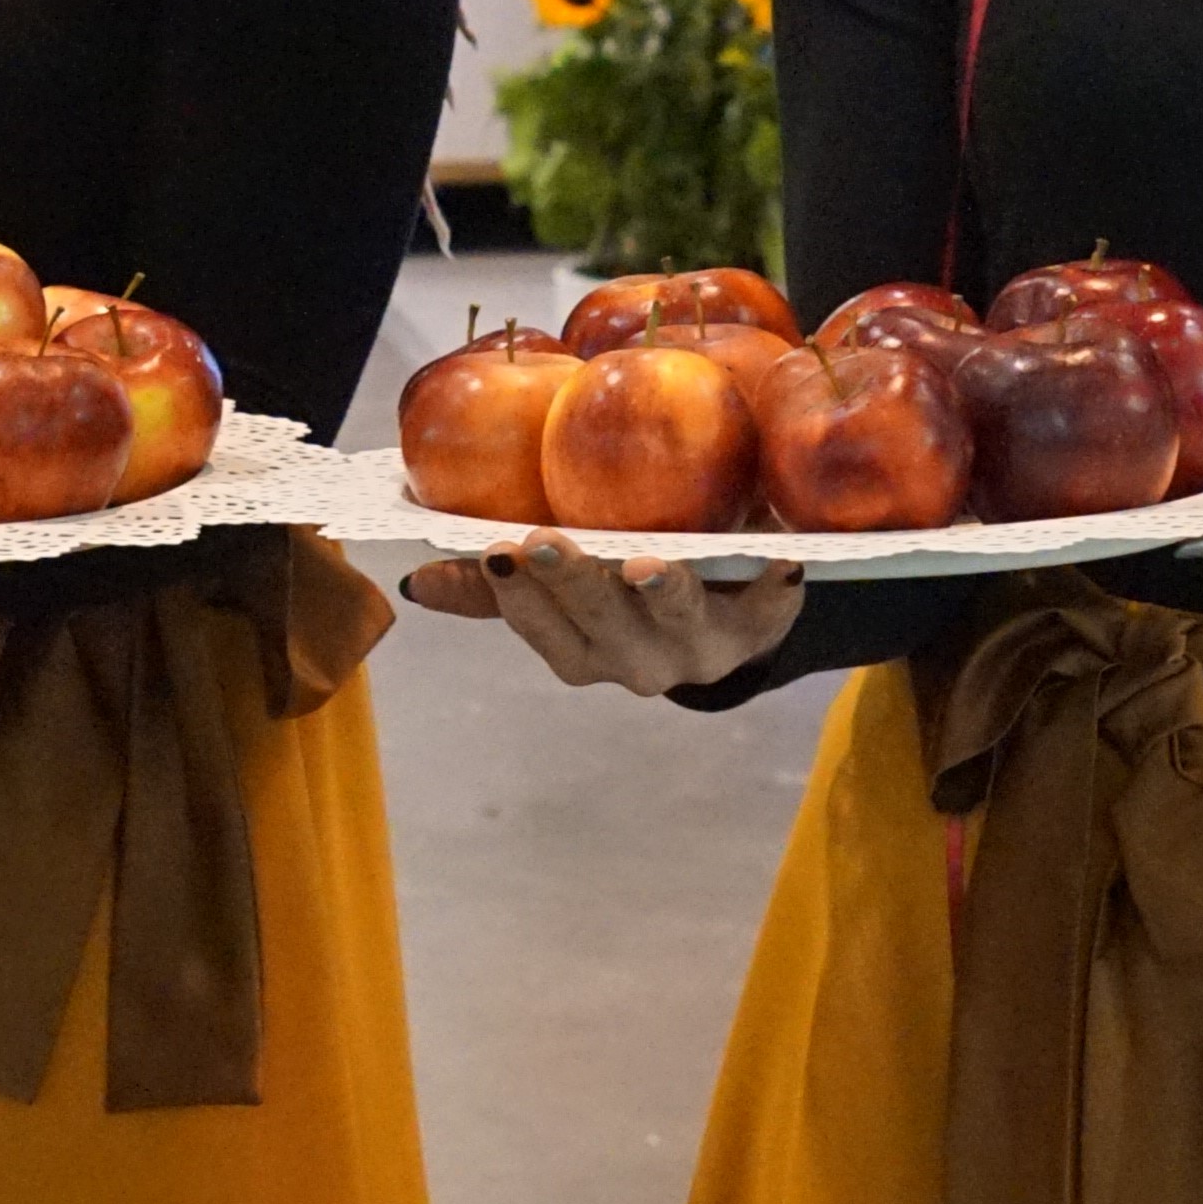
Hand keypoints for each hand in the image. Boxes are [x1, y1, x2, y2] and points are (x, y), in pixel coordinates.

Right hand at [404, 537, 803, 694]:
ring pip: (674, 621)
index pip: (539, 626)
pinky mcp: (755, 632)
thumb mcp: (565, 598)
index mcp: (582, 654)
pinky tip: (783, 560)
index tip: (493, 549)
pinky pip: (767, 616)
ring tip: (647, 565)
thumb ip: (498, 590)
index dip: (516, 593)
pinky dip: (774, 592)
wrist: (732, 621)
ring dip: (659, 593)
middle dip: (571, 583)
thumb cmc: (630, 597)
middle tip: (540, 539)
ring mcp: (696, 651)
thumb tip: (419, 581)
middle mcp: (636, 664)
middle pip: (599, 623)